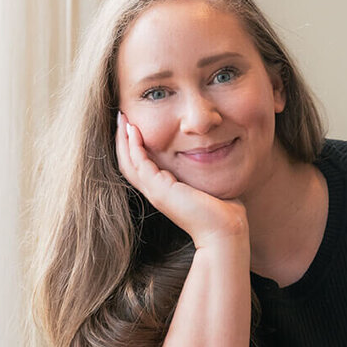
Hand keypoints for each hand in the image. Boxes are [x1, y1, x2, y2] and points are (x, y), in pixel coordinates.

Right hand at [116, 113, 248, 248]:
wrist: (224, 230)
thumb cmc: (223, 209)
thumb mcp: (207, 182)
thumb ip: (201, 169)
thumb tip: (212, 150)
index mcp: (164, 190)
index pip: (139, 165)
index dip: (133, 145)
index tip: (134, 124)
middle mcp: (155, 192)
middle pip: (127, 162)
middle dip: (123, 139)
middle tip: (121, 116)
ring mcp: (155, 192)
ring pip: (128, 162)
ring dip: (123, 139)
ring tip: (123, 118)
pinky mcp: (160, 191)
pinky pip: (139, 164)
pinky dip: (134, 146)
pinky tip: (134, 130)